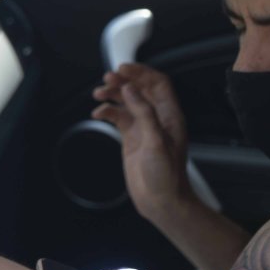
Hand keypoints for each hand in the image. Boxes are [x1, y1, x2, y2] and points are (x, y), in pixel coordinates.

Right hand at [92, 64, 191, 219]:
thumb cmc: (167, 176)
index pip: (158, 83)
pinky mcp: (132, 138)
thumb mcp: (156, 140)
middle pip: (140, 89)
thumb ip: (143, 112)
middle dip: (124, 81)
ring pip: (126, 102)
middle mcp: (157, 118)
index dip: (142, 72)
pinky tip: (99, 113)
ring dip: (113, 95)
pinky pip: (118, 117)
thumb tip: (130, 89)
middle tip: (108, 78)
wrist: (161, 201)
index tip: (124, 68)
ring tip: (99, 93)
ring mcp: (143, 127)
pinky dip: (108, 112)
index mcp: (170, 115)